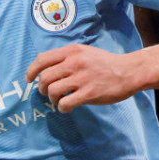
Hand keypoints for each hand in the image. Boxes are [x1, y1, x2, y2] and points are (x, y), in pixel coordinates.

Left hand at [25, 43, 144, 112]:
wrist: (129, 71)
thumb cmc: (106, 63)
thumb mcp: (85, 51)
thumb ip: (66, 56)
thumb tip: (44, 66)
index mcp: (72, 51)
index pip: (42, 60)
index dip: (31, 71)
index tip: (29, 80)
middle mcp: (74, 62)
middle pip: (45, 78)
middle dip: (42, 88)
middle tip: (48, 93)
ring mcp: (81, 78)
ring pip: (52, 91)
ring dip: (52, 99)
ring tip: (59, 100)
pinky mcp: (89, 94)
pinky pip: (65, 103)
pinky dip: (62, 108)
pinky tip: (67, 108)